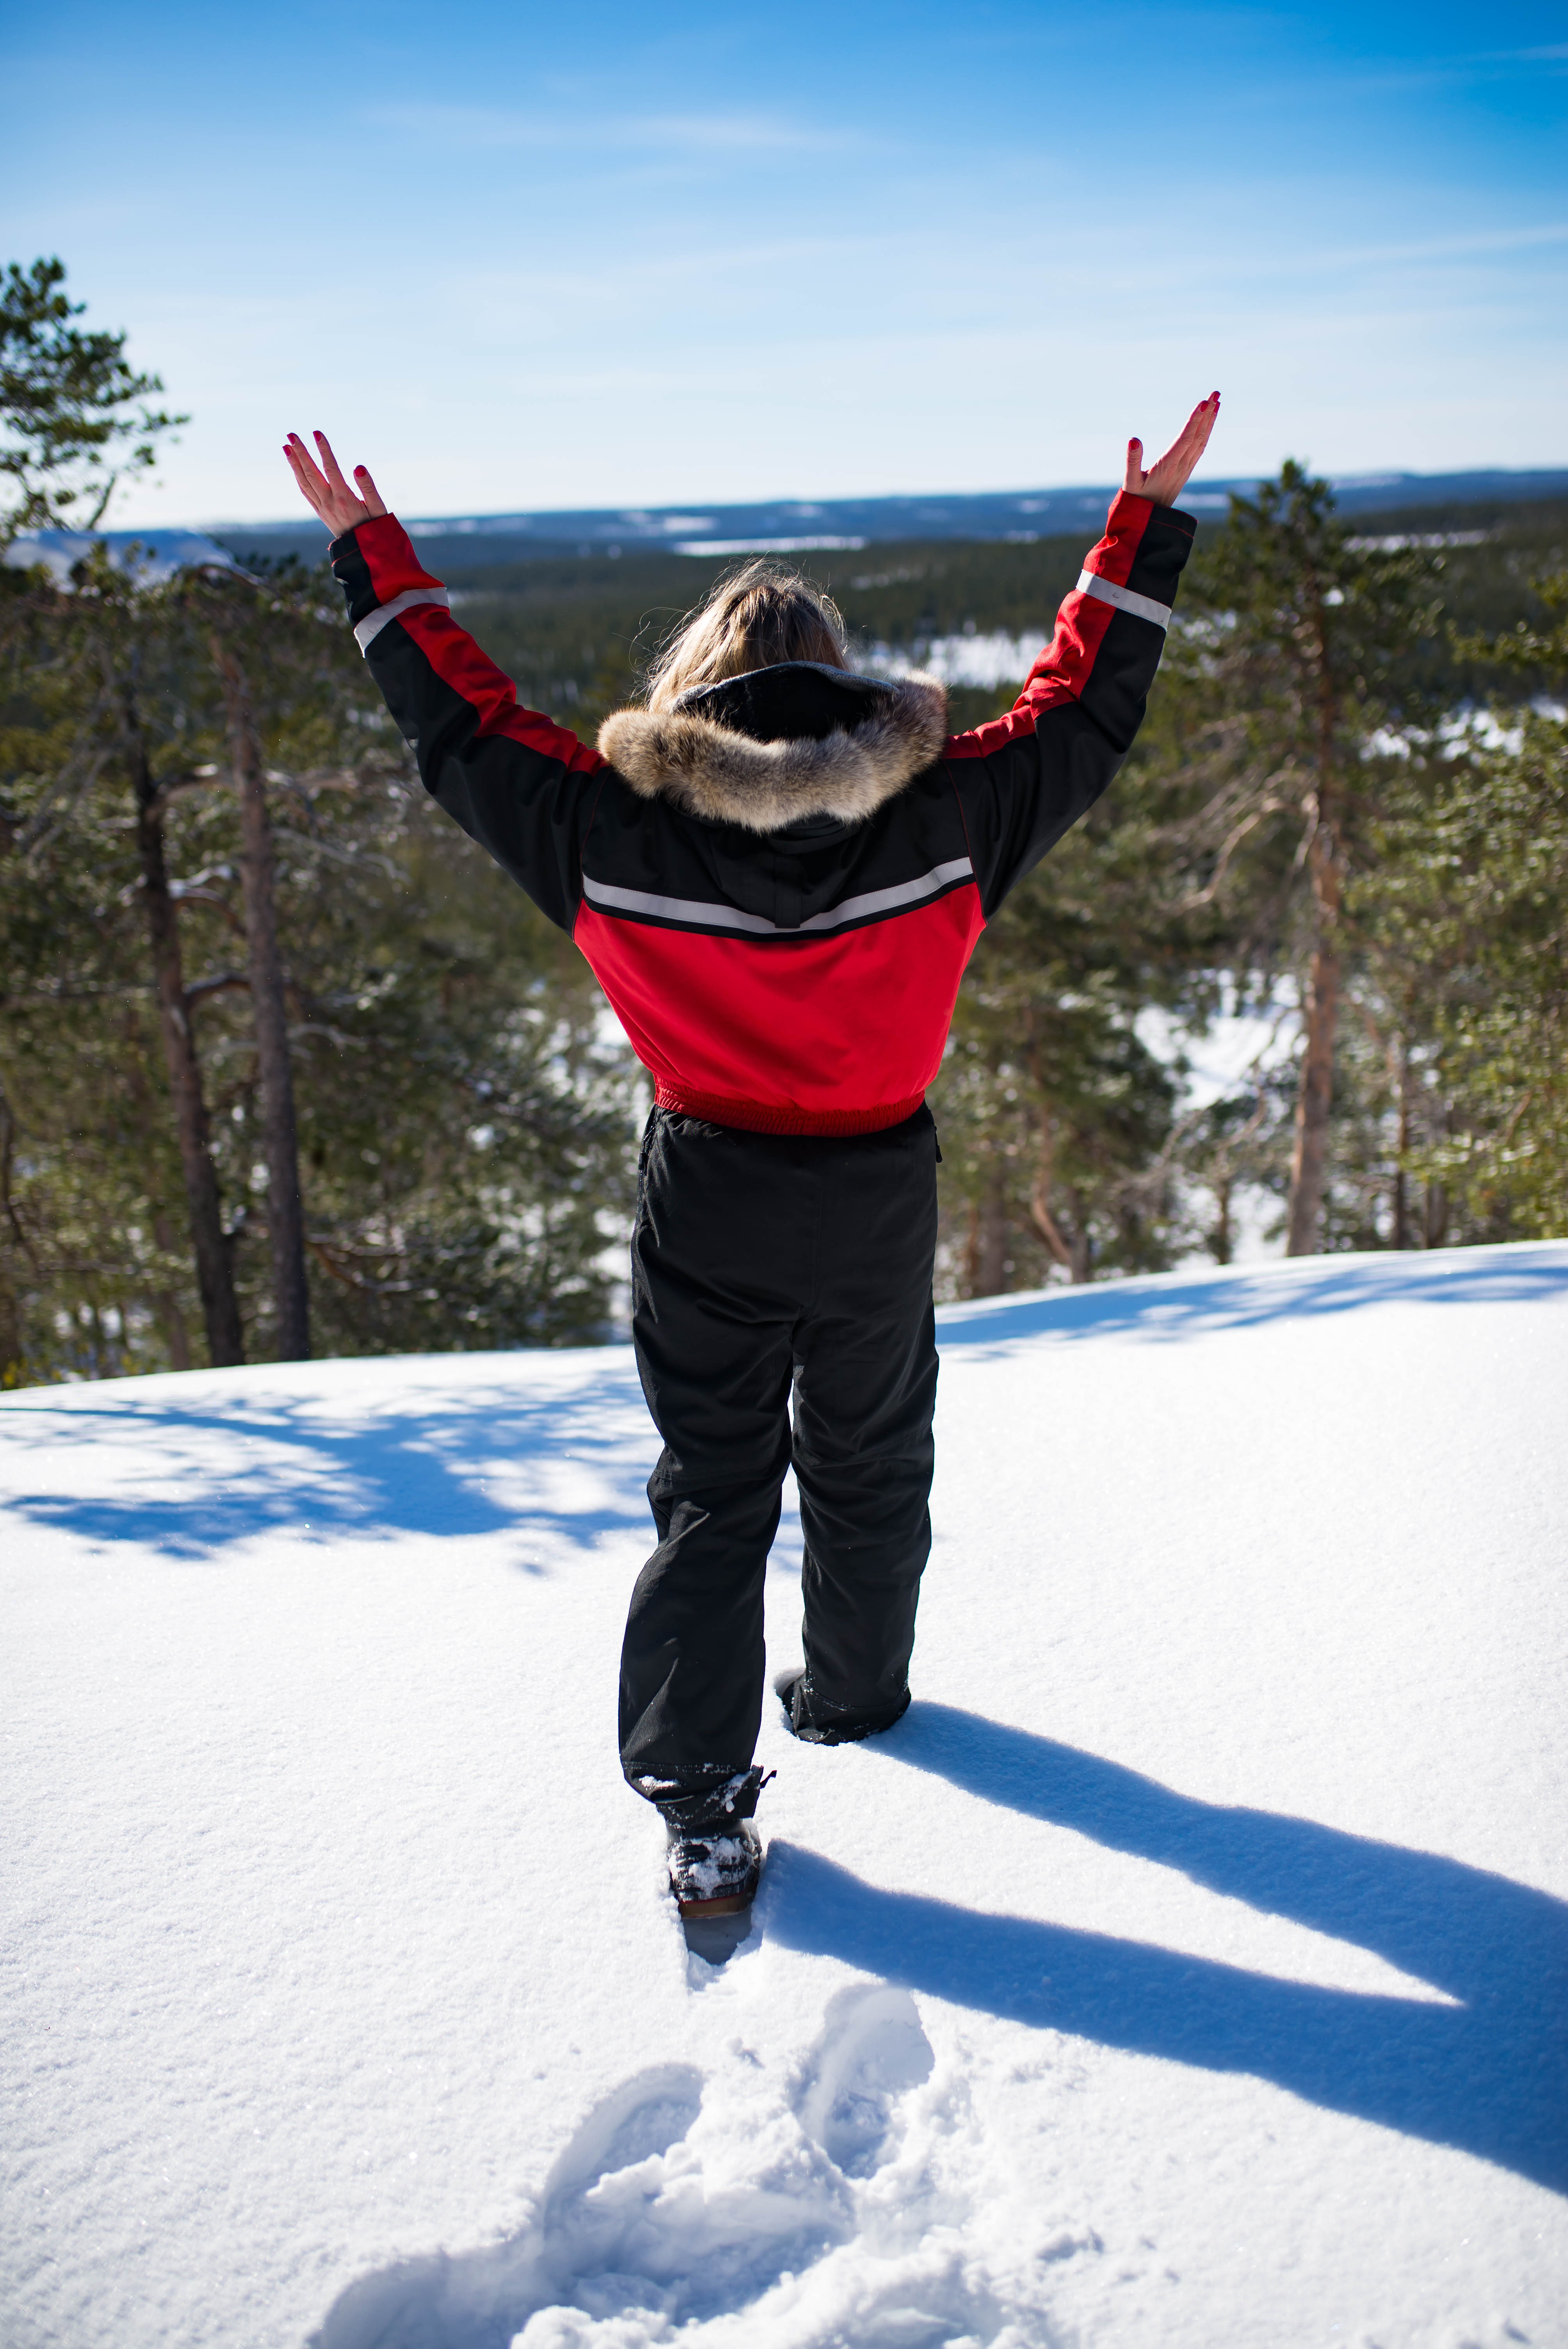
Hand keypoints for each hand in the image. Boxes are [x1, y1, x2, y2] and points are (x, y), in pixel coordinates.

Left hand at [283, 430, 388, 536]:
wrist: (365, 552)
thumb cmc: (376, 528)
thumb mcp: (379, 509)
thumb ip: (369, 487)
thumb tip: (358, 467)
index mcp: (344, 499)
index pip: (331, 469)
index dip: (324, 450)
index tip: (317, 433)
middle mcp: (329, 502)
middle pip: (311, 473)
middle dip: (301, 452)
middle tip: (291, 434)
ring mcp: (322, 508)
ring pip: (304, 482)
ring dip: (294, 463)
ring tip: (286, 446)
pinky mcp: (320, 512)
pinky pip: (305, 492)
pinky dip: (298, 477)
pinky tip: (294, 466)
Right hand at [1123, 393, 1219, 508]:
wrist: (1150, 520)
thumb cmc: (1137, 501)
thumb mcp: (1130, 483)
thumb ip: (1132, 461)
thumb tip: (1132, 439)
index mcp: (1169, 466)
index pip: (1186, 439)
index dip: (1195, 420)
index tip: (1204, 403)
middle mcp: (1182, 466)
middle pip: (1198, 435)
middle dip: (1207, 413)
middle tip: (1215, 393)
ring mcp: (1186, 468)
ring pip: (1202, 440)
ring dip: (1210, 420)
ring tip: (1217, 401)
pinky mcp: (1187, 469)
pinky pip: (1200, 446)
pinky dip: (1206, 431)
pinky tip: (1209, 420)